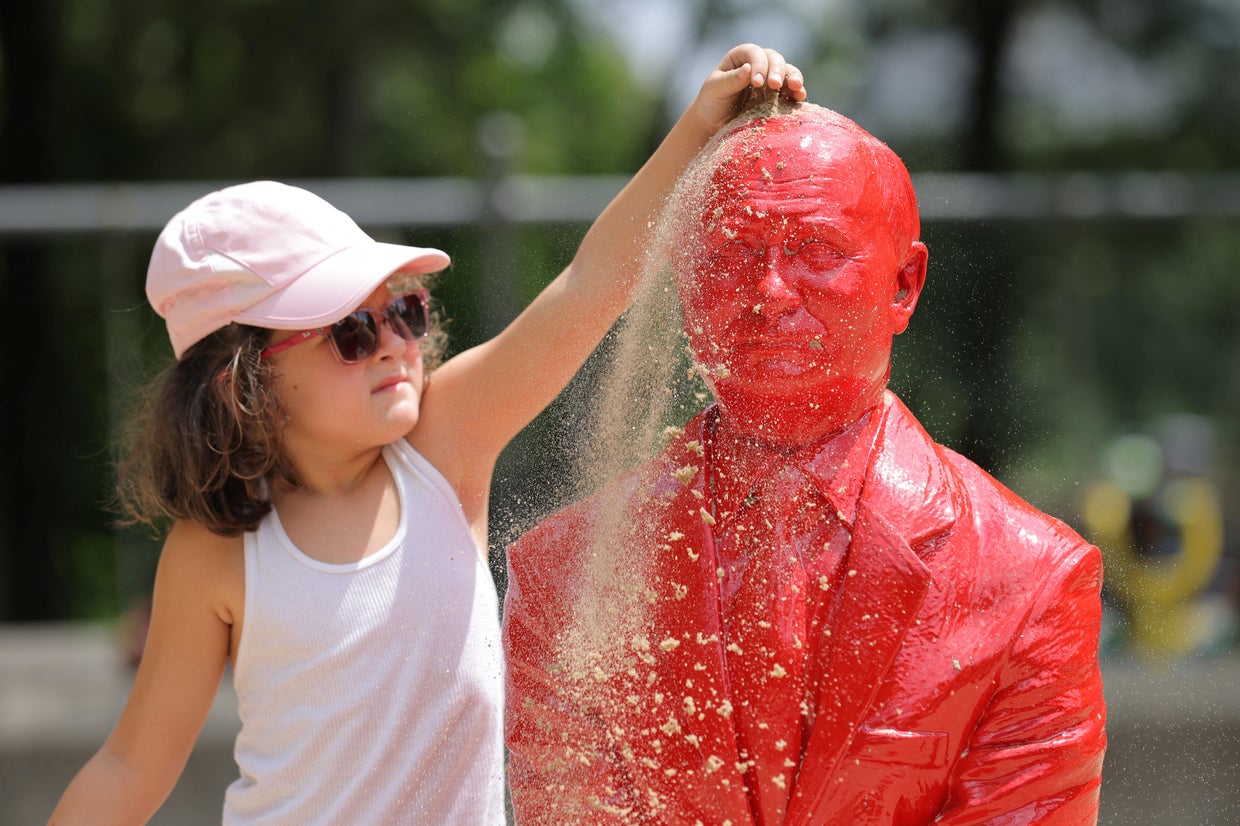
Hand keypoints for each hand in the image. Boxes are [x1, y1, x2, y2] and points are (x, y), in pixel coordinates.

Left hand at [693, 43, 807, 132]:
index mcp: (742, 57)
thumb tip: (748, 69)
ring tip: (796, 89)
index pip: (755, 54)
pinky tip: (800, 99)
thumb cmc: (712, 102)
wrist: (715, 124)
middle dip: (777, 71)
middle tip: (774, 85)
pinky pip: (791, 92)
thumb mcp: (715, 90)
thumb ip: (730, 80)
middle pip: (775, 60)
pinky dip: (797, 94)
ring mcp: (771, 79)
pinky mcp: (779, 96)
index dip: (758, 65)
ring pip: (788, 72)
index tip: (756, 82)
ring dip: (794, 78)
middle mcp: (760, 64)